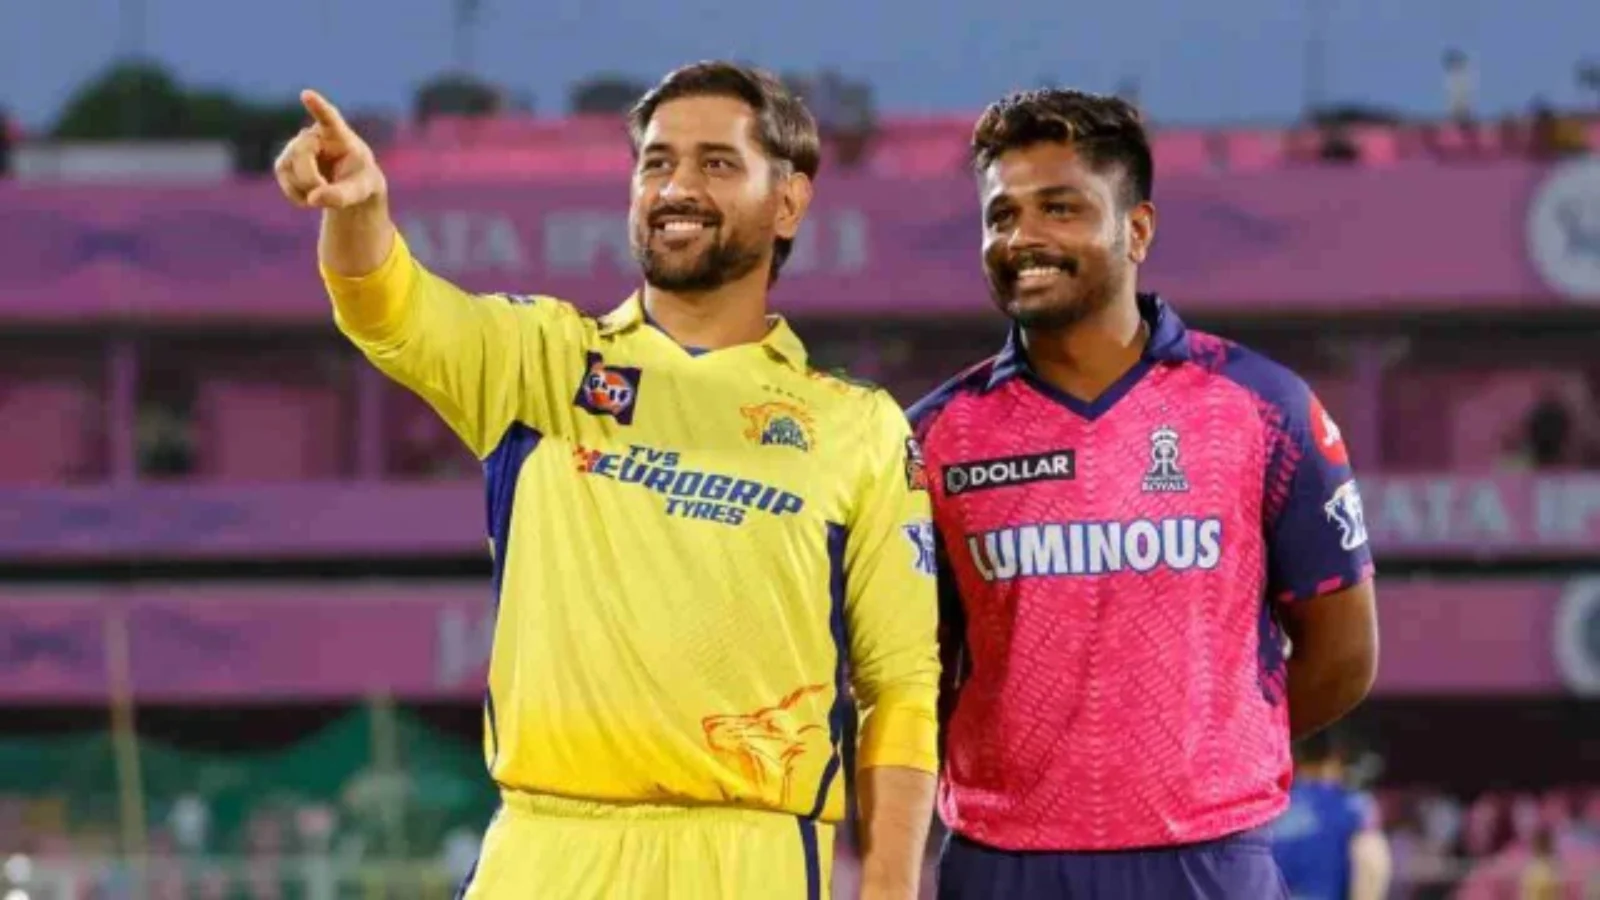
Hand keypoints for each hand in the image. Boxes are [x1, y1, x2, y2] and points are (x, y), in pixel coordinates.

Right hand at [274, 89, 386, 209]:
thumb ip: (342, 196)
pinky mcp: (285, 162)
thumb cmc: (360, 182)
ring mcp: (296, 146)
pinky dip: (297, 195)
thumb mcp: (360, 191)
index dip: (318, 107)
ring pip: (288, 167)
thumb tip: (313, 198)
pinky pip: (284, 179)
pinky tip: (311, 197)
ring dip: (305, 189)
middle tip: (323, 195)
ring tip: (325, 192)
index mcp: (339, 134)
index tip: (307, 95)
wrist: (348, 187)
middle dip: (310, 179)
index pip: (329, 118)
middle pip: (301, 153)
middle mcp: (314, 134)